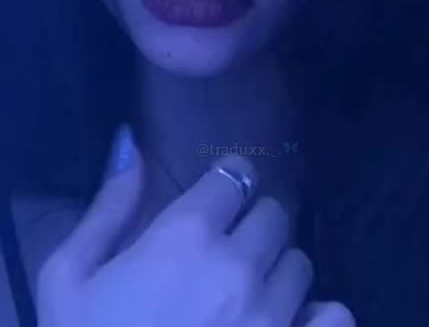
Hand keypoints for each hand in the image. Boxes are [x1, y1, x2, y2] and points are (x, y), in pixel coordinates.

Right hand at [37, 137, 353, 326]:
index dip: (225, 185)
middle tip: (227, 255)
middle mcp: (238, 268)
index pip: (234, 174)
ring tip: (247, 299)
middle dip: (252, 226)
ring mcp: (273, 317)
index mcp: (184, 237)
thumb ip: (107, 206)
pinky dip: (316, 319)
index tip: (217, 201)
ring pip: (300, 262)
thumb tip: (131, 143)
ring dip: (277, 273)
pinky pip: (335, 316)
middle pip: (274, 213)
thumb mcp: (69, 278)